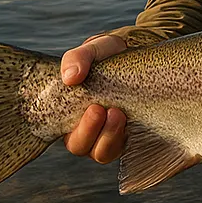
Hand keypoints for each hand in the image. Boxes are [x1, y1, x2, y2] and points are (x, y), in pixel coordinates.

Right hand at [61, 34, 127, 163]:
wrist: (139, 57)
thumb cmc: (109, 56)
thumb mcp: (94, 50)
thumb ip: (78, 58)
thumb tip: (70, 78)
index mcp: (69, 112)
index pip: (62, 130)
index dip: (75, 127)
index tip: (92, 108)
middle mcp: (86, 129)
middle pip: (80, 146)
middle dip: (90, 131)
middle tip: (101, 110)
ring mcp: (107, 136)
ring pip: (102, 152)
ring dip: (109, 136)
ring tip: (119, 114)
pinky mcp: (128, 138)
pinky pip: (124, 149)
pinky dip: (126, 138)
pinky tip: (132, 121)